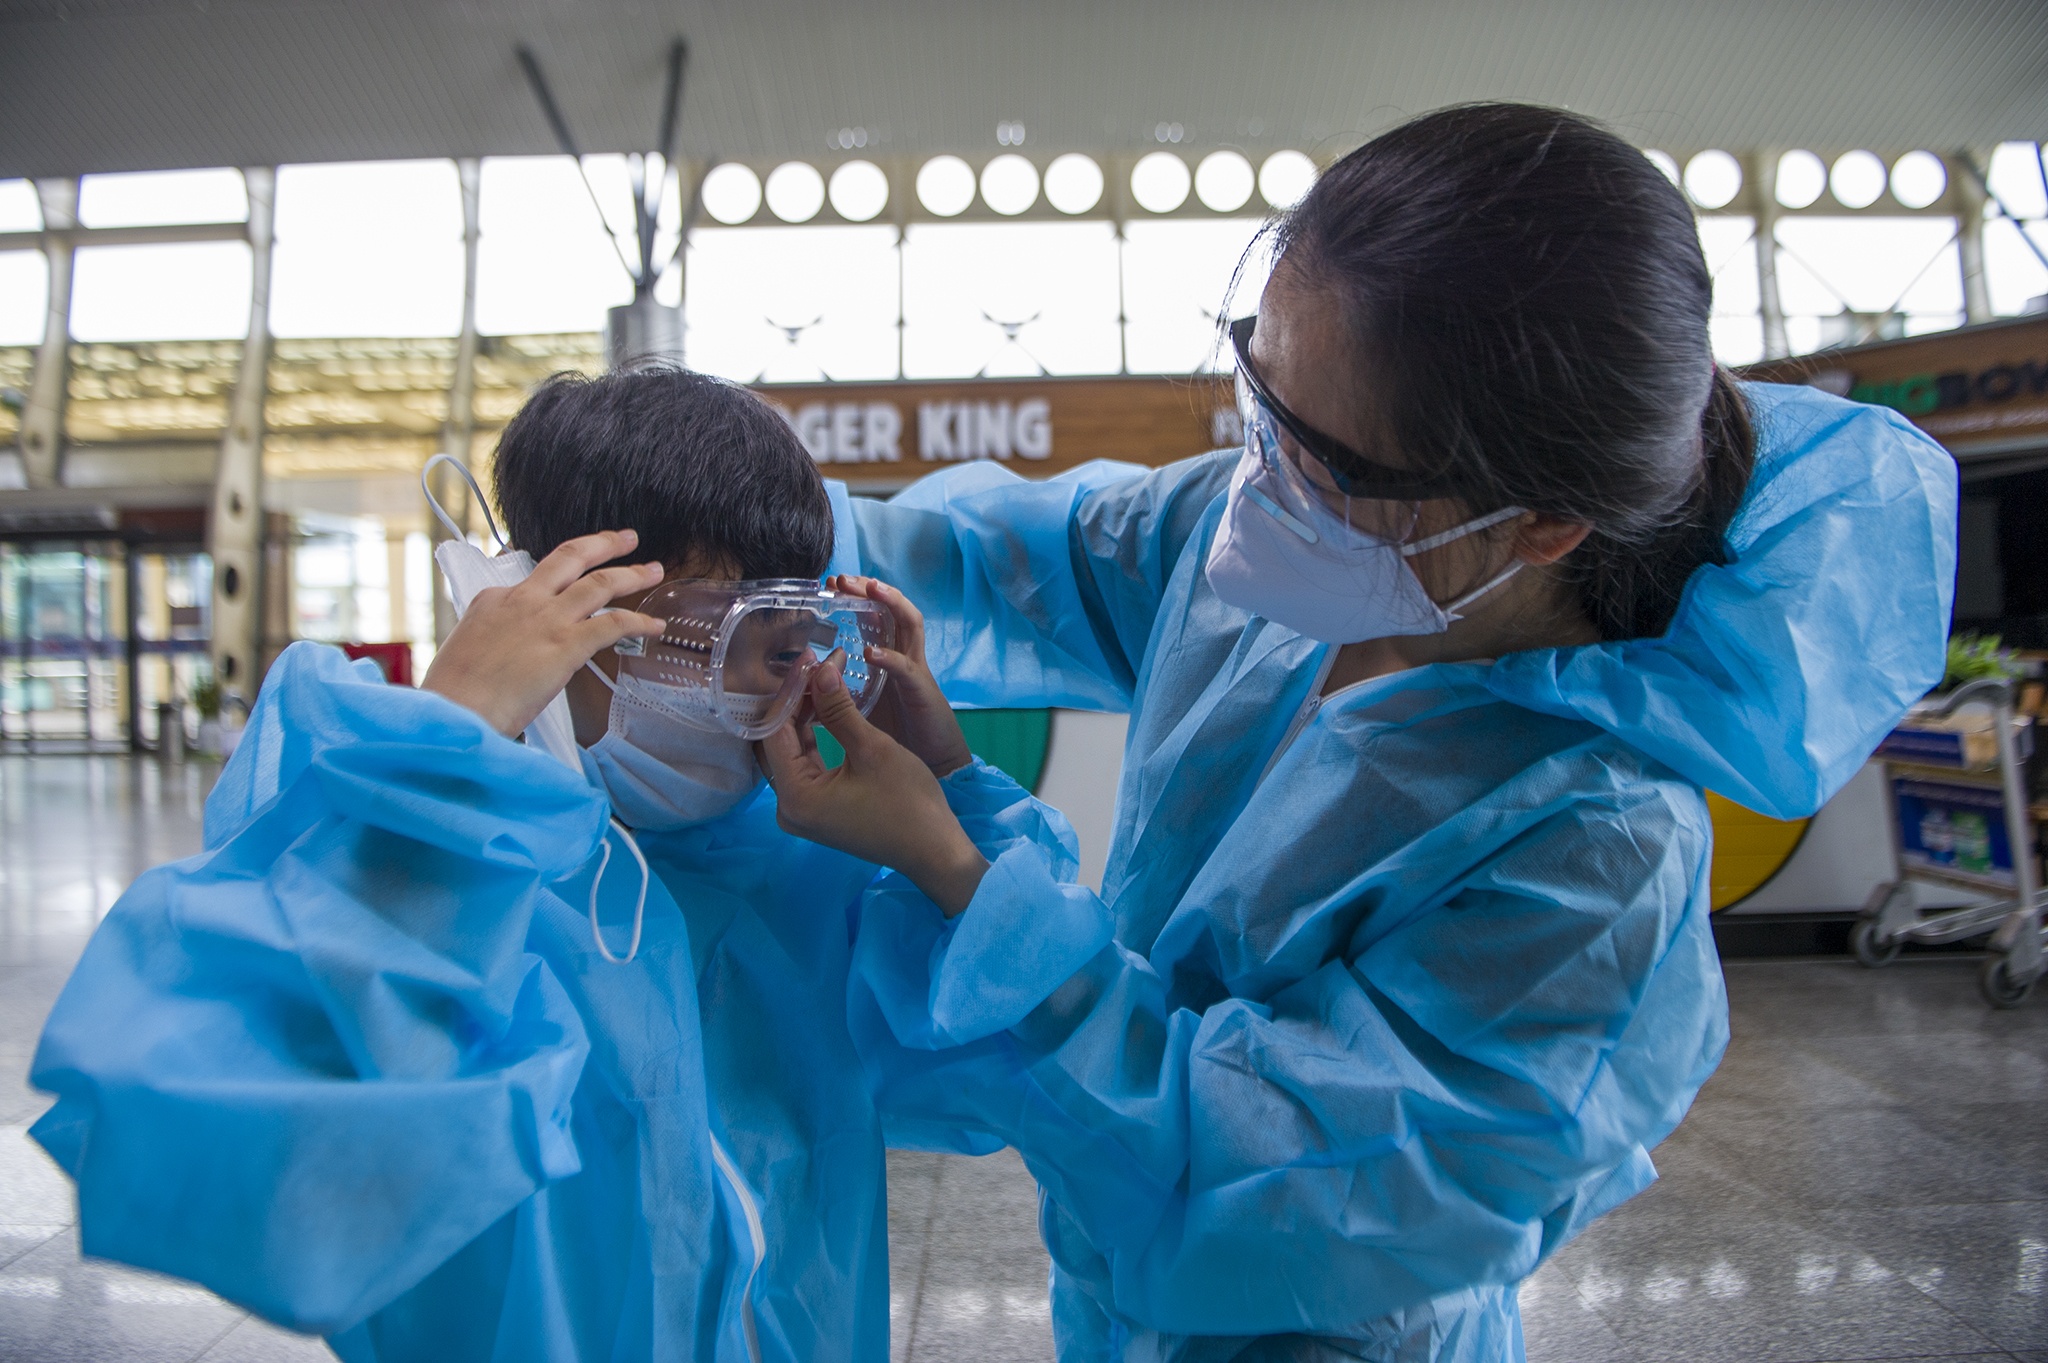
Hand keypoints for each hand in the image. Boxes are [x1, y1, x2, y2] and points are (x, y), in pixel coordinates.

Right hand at [422, 530, 665, 737]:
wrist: (452, 713)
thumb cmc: (455, 696)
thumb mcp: (465, 651)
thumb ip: (493, 640)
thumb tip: (511, 652)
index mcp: (493, 600)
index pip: (533, 580)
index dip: (558, 582)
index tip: (574, 584)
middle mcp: (522, 601)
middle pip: (569, 558)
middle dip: (602, 543)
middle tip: (626, 538)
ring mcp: (546, 620)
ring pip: (599, 583)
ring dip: (631, 574)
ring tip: (653, 571)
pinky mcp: (566, 645)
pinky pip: (613, 624)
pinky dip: (638, 622)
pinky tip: (653, 626)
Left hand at [758, 660, 987, 915]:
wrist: (934, 849)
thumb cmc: (908, 801)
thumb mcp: (872, 748)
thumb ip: (838, 708)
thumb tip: (820, 668)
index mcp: (795, 796)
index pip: (776, 731)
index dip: (792, 690)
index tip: (810, 658)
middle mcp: (788, 806)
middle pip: (778, 741)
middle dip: (797, 700)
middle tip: (817, 664)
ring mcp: (801, 810)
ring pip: (790, 750)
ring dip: (804, 715)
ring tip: (823, 678)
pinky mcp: (816, 809)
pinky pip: (804, 764)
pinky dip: (813, 735)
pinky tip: (824, 707)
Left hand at [829, 574, 971, 777]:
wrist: (939, 765)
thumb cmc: (901, 737)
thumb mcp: (863, 709)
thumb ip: (842, 694)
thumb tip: (809, 683)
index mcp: (887, 660)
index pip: (872, 618)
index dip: (854, 599)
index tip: (827, 587)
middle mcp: (903, 658)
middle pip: (889, 611)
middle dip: (867, 591)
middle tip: (840, 578)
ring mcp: (915, 672)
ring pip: (907, 626)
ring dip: (889, 603)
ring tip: (870, 587)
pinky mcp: (923, 693)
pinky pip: (907, 670)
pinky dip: (890, 659)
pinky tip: (871, 653)